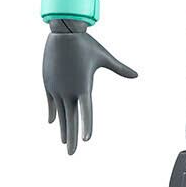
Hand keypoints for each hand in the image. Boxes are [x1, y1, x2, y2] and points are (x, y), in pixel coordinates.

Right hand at [42, 21, 136, 154]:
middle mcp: (69, 91)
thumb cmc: (86, 44)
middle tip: (71, 154)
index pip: (87, 112)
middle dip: (72, 138)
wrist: (63, 32)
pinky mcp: (48, 84)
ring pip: (60, 114)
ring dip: (62, 129)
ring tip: (64, 143)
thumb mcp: (104, 57)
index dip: (87, 126)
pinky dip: (53, 113)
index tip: (86, 140)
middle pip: (71, 119)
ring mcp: (57, 88)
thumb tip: (137, 75)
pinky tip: (52, 123)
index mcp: (84, 87)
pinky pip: (51, 103)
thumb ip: (119, 68)